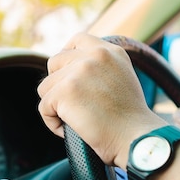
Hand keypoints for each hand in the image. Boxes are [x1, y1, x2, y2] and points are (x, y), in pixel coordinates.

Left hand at [38, 33, 164, 168]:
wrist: (136, 138)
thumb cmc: (131, 121)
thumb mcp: (123, 80)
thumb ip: (102, 68)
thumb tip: (73, 72)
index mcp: (110, 51)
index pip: (77, 40)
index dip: (66, 57)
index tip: (68, 76)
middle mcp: (94, 55)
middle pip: (55, 63)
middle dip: (58, 85)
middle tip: (73, 106)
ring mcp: (78, 72)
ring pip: (46, 87)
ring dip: (56, 107)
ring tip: (76, 121)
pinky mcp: (64, 91)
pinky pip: (44, 107)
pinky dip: (53, 123)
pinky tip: (71, 130)